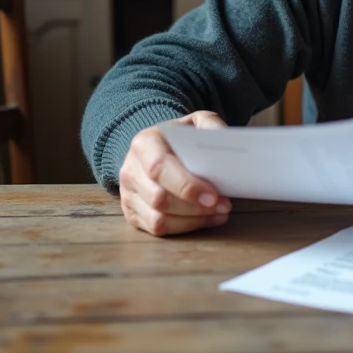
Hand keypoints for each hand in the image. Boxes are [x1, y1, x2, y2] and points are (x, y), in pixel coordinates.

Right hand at [119, 110, 231, 235]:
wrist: (158, 148)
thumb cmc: (180, 138)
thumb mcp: (196, 123)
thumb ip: (211, 127)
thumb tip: (224, 143)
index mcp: (144, 143)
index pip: (159, 167)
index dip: (186, 185)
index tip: (213, 195)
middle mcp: (131, 169)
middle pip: (159, 198)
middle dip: (195, 207)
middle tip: (224, 205)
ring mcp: (128, 194)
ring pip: (159, 219)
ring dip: (194, 220)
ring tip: (219, 212)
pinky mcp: (133, 213)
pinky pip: (158, 229)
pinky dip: (186, 227)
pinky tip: (206, 219)